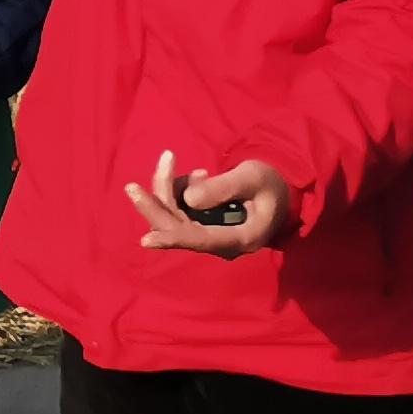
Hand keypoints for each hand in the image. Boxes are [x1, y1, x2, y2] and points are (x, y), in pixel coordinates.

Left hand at [126, 149, 288, 255]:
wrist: (279, 186)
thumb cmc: (271, 180)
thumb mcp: (252, 176)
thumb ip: (223, 187)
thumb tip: (188, 198)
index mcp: (240, 238)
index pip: (199, 240)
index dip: (172, 238)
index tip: (146, 239)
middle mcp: (222, 244)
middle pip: (178, 229)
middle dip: (158, 202)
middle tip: (134, 185)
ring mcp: (211, 237)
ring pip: (175, 218)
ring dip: (171, 190)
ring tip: (195, 169)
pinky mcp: (203, 227)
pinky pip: (179, 211)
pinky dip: (179, 191)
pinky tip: (199, 175)